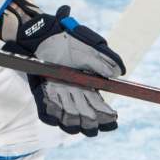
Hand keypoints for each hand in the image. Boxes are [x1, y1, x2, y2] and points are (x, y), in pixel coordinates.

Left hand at [6, 4, 124, 136]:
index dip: (107, 116)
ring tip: (75, 117)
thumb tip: (116, 73)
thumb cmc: (66, 42)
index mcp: (88, 86)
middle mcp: (75, 93)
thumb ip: (100, 61)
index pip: (100, 107)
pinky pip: (48, 110)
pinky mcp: (44, 92)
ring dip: (72, 121)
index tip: (112, 118)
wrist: (43, 37)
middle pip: (85, 117)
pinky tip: (57, 111)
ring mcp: (60, 94)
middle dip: (90, 123)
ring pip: (68, 117)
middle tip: (91, 120)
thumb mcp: (86, 50)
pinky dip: (52, 113)